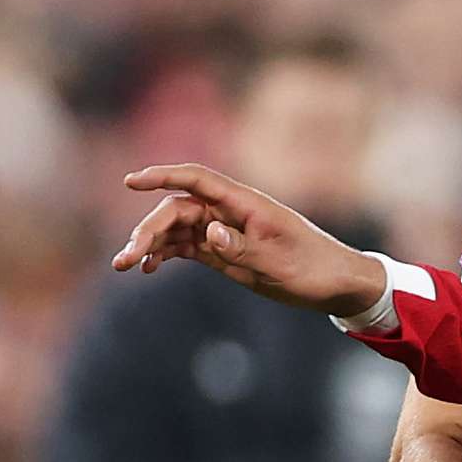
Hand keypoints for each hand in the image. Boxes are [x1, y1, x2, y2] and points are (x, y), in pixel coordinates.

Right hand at [112, 164, 384, 318]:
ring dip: (150, 244)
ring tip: (126, 266)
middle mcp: (230, 212)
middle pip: (178, 209)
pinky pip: (187, 246)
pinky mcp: (225, 252)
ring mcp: (225, 231)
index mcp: (245, 203)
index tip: (130, 182)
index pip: (196, 180)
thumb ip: (240, 249)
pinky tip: (149, 268)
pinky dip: (166, 254)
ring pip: (177, 229)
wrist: (337, 284)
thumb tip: (208, 233)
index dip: (162, 176)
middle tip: (125, 259)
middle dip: (148, 230)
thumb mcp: (277, 263)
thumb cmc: (313, 269)